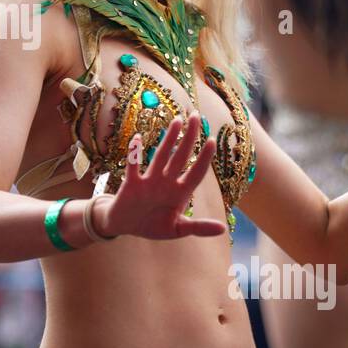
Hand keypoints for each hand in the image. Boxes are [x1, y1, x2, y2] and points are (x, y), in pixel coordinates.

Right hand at [96, 113, 226, 240]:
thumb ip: (198, 228)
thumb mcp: (177, 230)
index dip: (204, 158)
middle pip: (180, 157)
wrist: (125, 226)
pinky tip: (136, 138)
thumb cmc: (152, 226)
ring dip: (168, 139)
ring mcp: (149, 181)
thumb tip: (222, 230)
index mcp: (180, 193)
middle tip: (197, 117)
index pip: (196, 173)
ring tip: (176, 121)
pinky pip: (133, 166)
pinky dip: (134, 154)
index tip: (212, 140)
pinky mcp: (131, 184)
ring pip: (161, 156)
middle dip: (190, 137)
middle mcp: (166, 182)